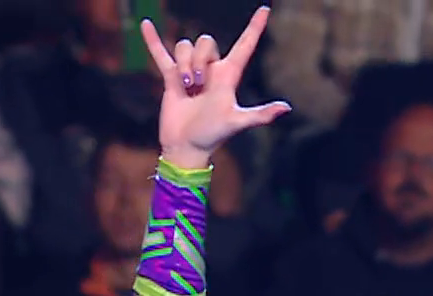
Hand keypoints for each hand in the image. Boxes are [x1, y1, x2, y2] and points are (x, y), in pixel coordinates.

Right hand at [140, 7, 289, 168]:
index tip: (265, 9)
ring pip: (184, 46)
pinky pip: (160, 53)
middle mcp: (212, 70)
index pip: (245, 46)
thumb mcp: (237, 121)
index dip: (255, 28)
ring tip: (186, 88)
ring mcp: (190, 72)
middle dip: (198, 58)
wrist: (187, 145)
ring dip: (183, 65)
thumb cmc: (213, 134)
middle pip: (206, 42)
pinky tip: (146, 24)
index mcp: (229, 75)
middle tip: (197, 85)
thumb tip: (286, 108)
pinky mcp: (171, 77)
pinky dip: (152, 40)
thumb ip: (260, 115)